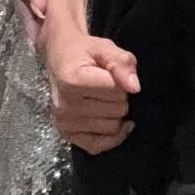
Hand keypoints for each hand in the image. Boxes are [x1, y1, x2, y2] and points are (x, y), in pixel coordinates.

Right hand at [44, 32, 140, 152]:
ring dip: (115, 115)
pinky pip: (97, 146)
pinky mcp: (67, 135)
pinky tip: (114, 123)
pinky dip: (110, 137)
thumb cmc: (83, 52)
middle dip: (120, 99)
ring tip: (104, 100)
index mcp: (73, 81)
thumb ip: (122, 63)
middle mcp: (66, 106)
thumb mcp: (104, 48)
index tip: (111, 74)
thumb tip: (135, 87)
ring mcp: (64, 123)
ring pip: (111, 129)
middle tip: (108, 87)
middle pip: (116, 111)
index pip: (116, 91)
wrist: (59, 58)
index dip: (121, 81)